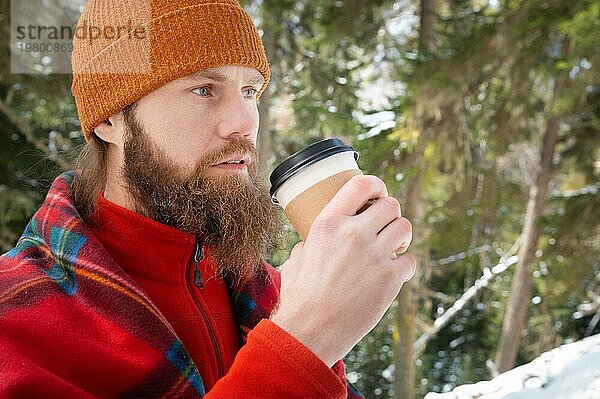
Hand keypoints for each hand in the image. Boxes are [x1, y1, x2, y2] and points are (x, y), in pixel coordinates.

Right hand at [270, 175, 415, 366]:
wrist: (310, 330)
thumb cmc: (299, 296)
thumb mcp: (297, 259)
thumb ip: (309, 244)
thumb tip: (310, 243)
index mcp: (328, 223)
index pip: (360, 184)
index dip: (376, 184)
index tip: (379, 192)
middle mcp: (353, 233)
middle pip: (390, 204)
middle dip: (391, 214)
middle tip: (386, 226)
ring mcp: (374, 255)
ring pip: (405, 227)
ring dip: (401, 236)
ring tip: (394, 247)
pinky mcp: (390, 278)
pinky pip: (410, 260)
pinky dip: (405, 266)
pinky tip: (394, 273)